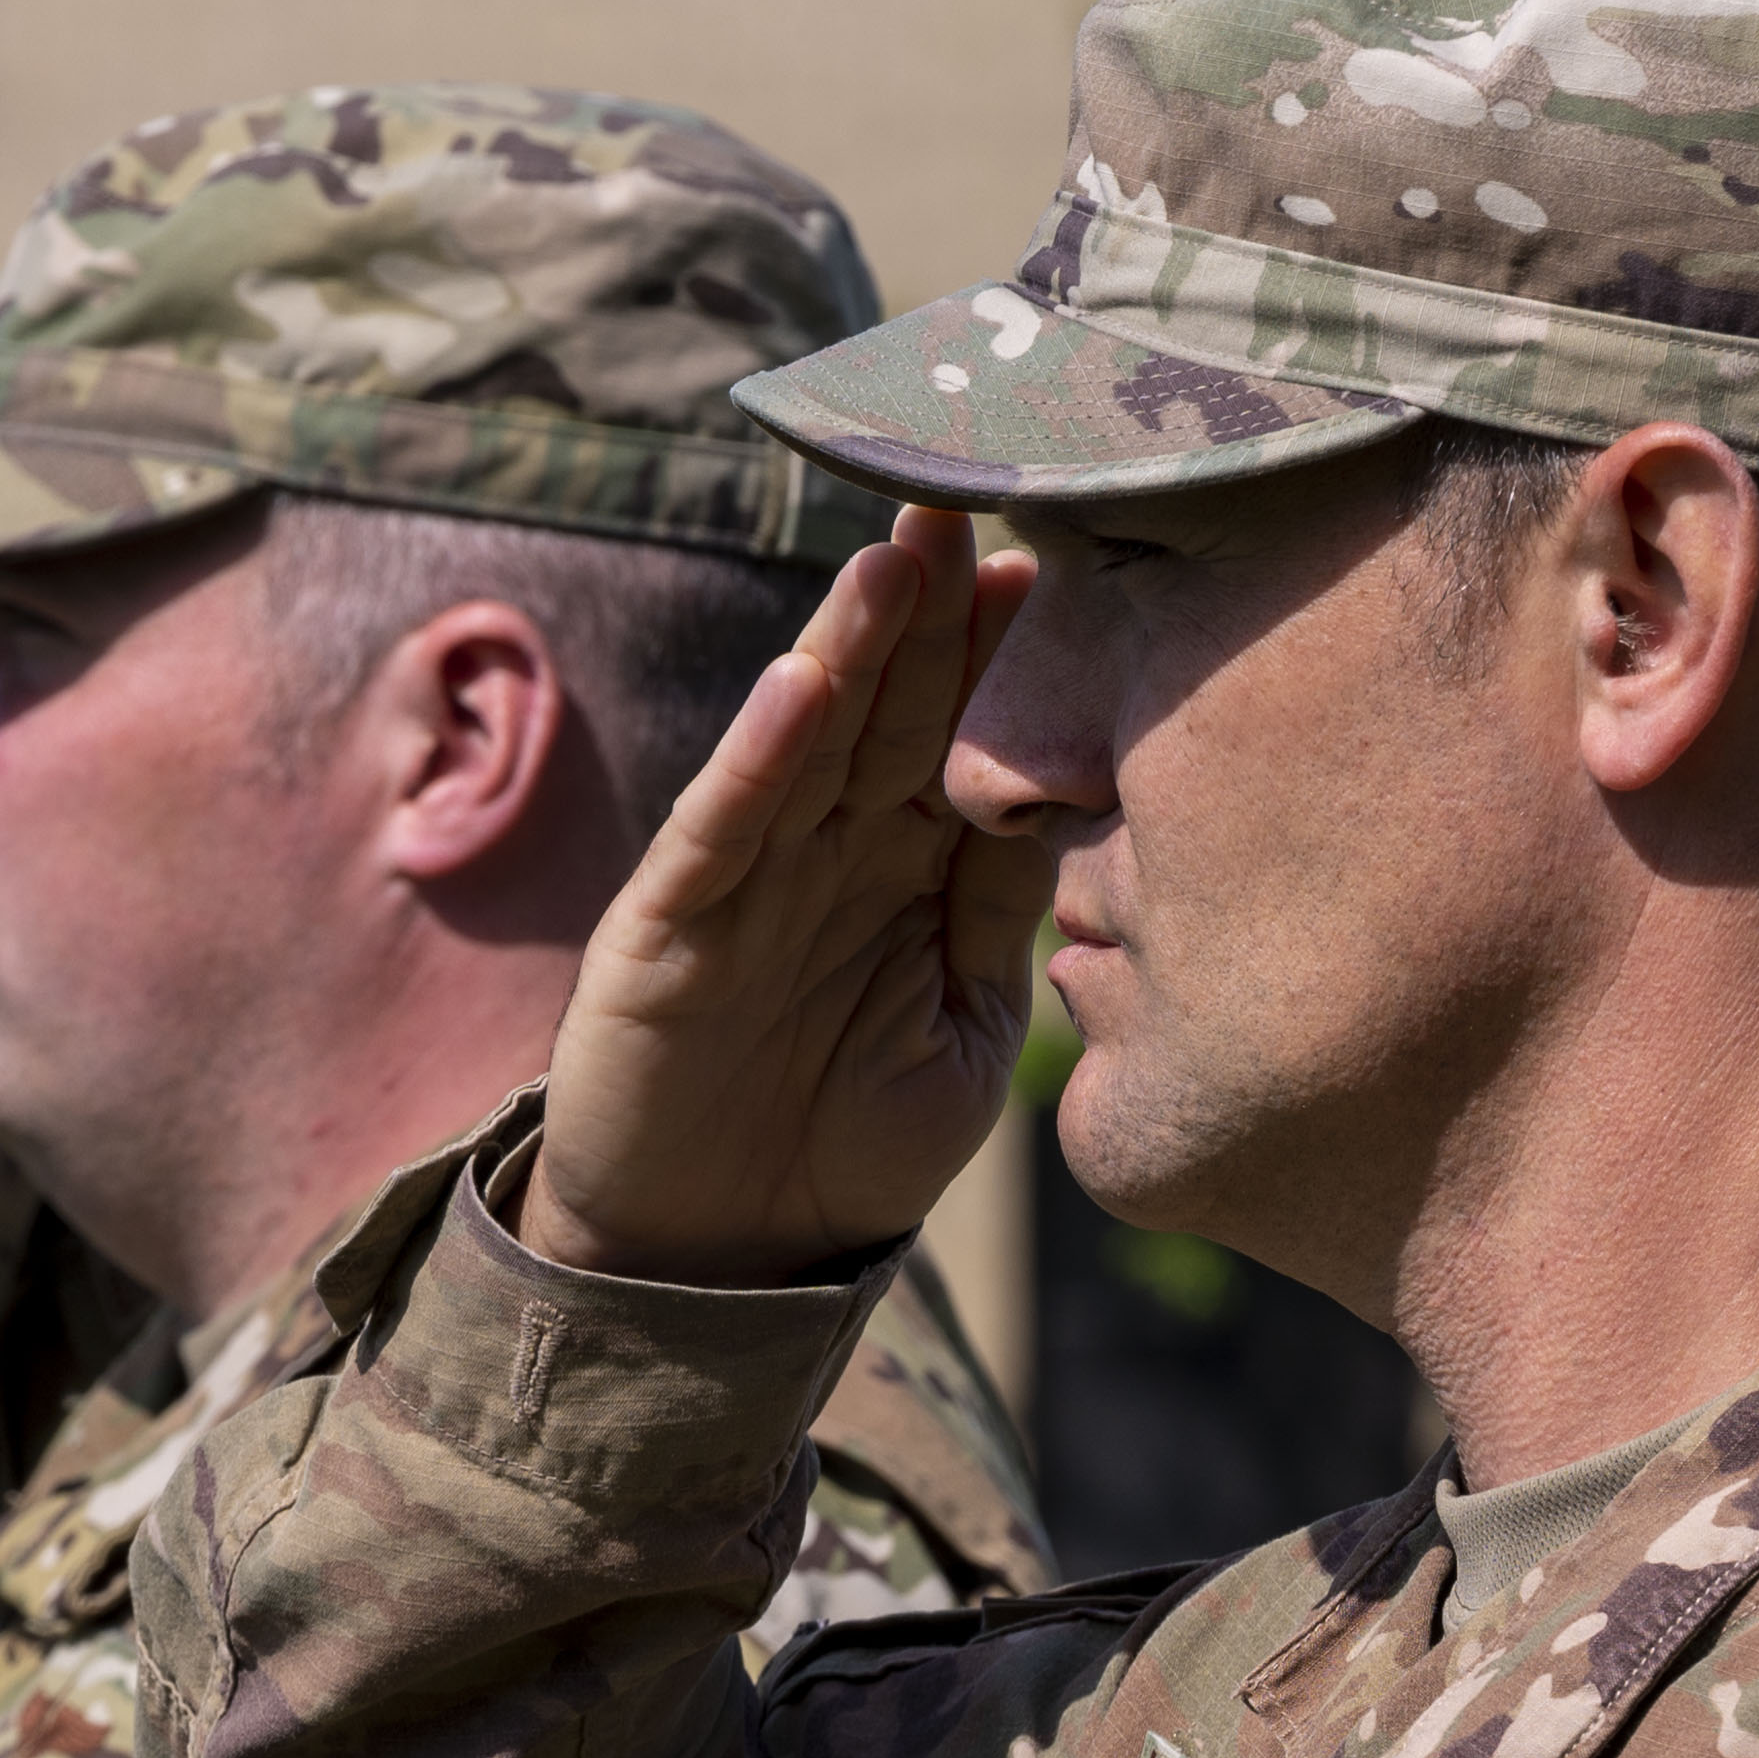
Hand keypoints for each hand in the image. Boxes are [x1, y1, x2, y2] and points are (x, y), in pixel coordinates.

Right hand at [523, 508, 1046, 1287]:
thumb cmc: (848, 1153)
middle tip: (985, 492)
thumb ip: (1005, 922)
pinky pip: (722, 832)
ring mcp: (746, 885)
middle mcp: (829, 857)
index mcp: (909, 875)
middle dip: (934, 608)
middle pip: (892, 709)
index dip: (1007, 656)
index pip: (967, 740)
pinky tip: (802, 684)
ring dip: (854, 648)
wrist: (715, 1265)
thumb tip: (1087, 803)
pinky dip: (759, 759)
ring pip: (810, 743)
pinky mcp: (671, 931)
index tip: (1068, 557)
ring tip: (901, 555)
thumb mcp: (963, 1038)